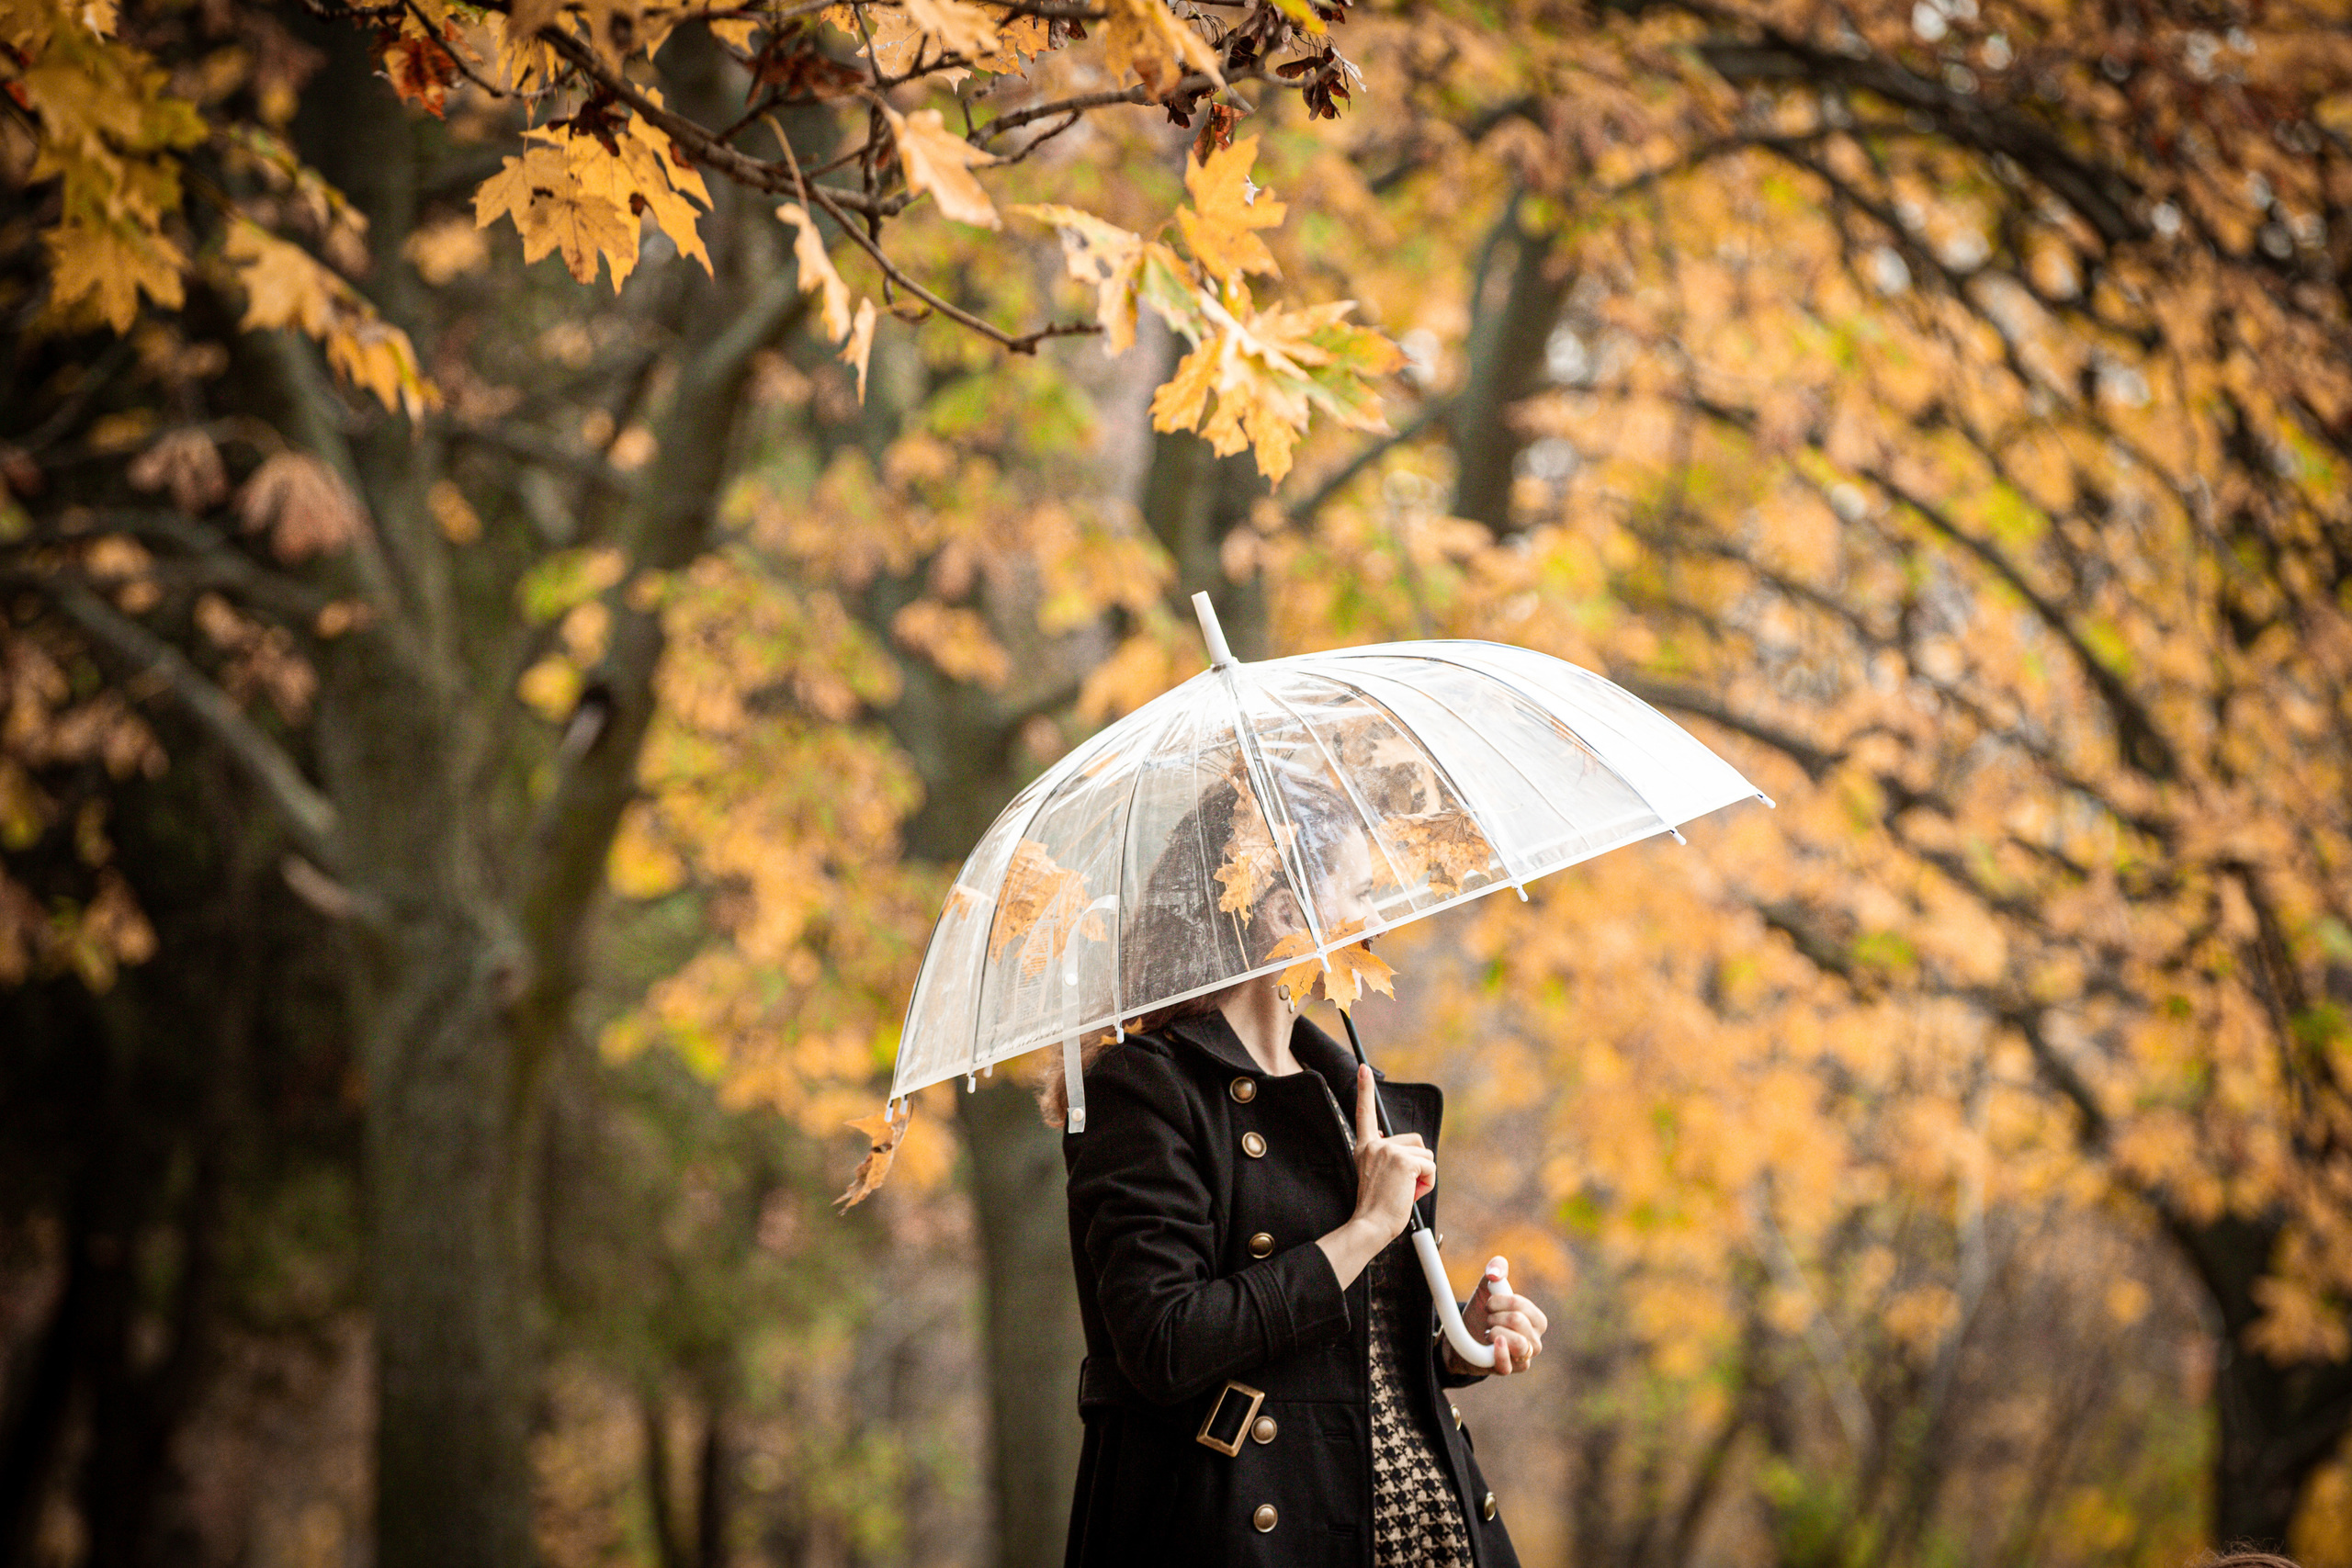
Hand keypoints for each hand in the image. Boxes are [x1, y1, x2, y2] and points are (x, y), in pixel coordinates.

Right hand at [1345, 1063, 1434, 1240]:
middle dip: (1418, 1166)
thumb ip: (1388, 1159)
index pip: (1364, 1113)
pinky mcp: (1404, 1161)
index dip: (1364, 1090)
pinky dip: (1427, 1184)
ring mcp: (1389, 1150)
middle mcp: (1375, 1144)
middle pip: (1416, 1143)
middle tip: (1401, 1187)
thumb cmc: (1377, 1208)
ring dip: (1423, 1177)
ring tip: (1405, 1192)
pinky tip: (1410, 1193)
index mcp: (1365, 1147)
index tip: (1362, 1069)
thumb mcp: (1377, 1176)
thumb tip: (1410, 1153)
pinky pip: (1430, 1168)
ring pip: (1426, 1157)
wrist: (1371, 1225)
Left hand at [1450, 1258, 1546, 1376]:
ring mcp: (1524, 1358)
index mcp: (1536, 1320)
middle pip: (1518, 1321)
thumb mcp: (1488, 1288)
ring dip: (1495, 1332)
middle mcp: (1535, 1340)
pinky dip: (1499, 1353)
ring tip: (1488, 1332)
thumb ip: (1496, 1270)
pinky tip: (1491, 1343)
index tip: (1489, 1304)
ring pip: (1519, 1343)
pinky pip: (1508, 1365)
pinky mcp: (1509, 1370)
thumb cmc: (1483, 1313)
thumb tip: (1495, 1271)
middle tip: (1488, 1321)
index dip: (1500, 1301)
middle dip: (1495, 1317)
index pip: (1521, 1305)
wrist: (1464, 1337)